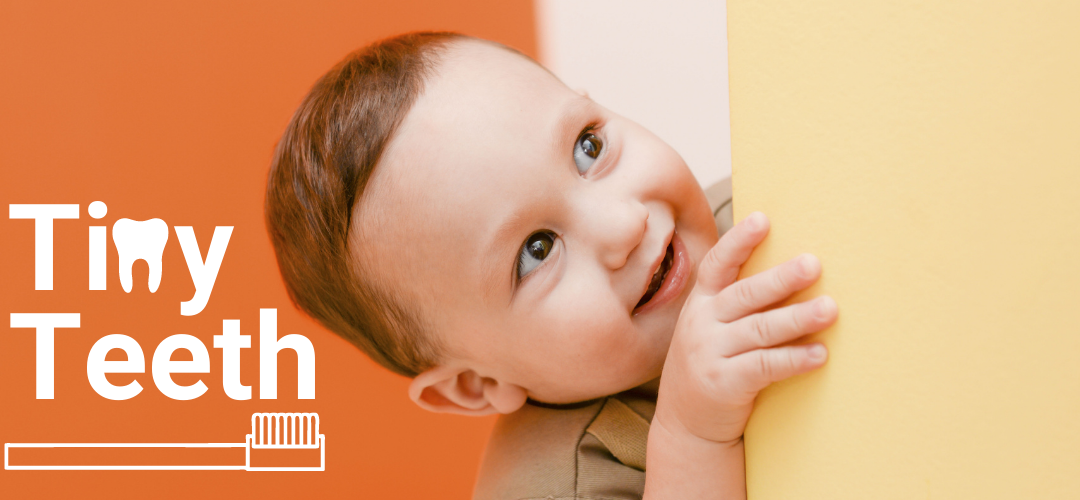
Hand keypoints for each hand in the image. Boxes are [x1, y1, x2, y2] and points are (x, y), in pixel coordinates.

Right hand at [654, 212, 837, 444]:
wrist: (686, 425)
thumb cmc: (710, 366)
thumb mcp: (709, 329)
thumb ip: (736, 304)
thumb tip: (790, 272)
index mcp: (700, 304)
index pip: (717, 265)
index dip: (739, 241)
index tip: (763, 220)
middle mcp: (701, 324)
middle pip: (745, 295)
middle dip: (781, 279)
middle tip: (813, 264)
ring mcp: (710, 354)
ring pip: (760, 330)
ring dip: (797, 318)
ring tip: (830, 309)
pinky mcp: (724, 384)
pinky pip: (765, 367)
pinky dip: (794, 359)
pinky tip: (819, 354)